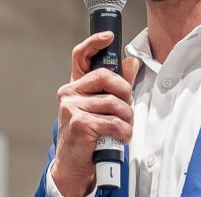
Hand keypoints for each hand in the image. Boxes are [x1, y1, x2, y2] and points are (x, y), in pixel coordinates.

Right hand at [51, 31, 139, 196]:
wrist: (73, 164)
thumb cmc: (88, 135)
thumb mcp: (100, 108)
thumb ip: (116, 86)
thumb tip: (131, 63)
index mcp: (74, 86)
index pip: (79, 56)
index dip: (94, 42)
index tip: (109, 36)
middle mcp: (69, 93)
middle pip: (106, 77)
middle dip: (125, 92)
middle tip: (128, 108)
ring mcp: (71, 108)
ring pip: (113, 103)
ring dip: (127, 118)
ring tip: (126, 128)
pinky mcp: (79, 124)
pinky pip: (113, 122)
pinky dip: (124, 131)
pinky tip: (122, 137)